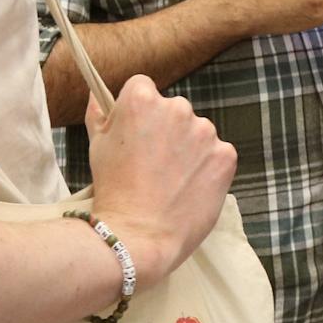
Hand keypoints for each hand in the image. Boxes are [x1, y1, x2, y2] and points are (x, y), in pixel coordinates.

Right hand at [82, 75, 238, 285]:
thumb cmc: (113, 190)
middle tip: (153, 163)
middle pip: (174, 109)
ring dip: (189, 148)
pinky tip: (190, 187)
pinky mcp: (225, 155)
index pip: (144, 87)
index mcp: (143, 99)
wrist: (139, 235)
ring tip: (171, 179)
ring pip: (197, 132)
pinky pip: (217, 153)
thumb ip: (99, 114)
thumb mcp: (96, 146)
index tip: (136, 133)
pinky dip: (207, 167)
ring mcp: (205, 131)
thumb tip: (97, 95)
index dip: (138, 111)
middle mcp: (177, 107)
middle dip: (166, 129)